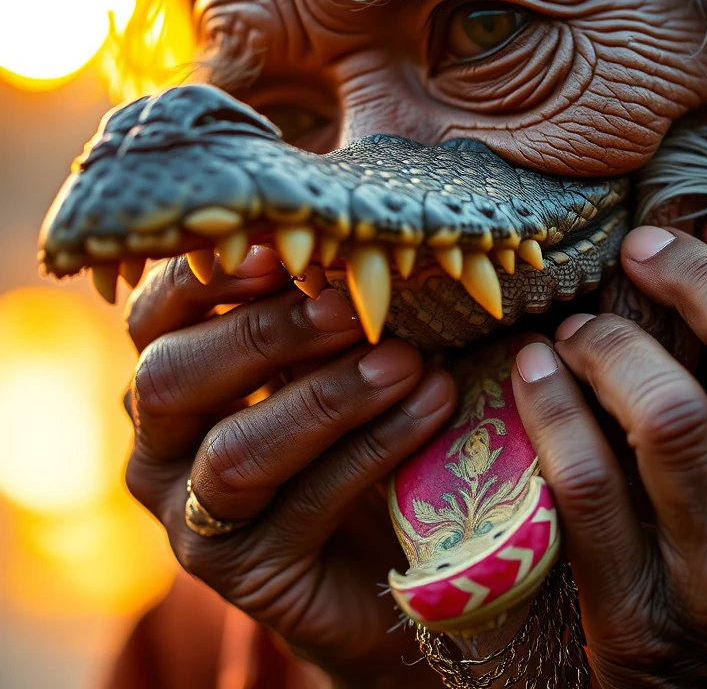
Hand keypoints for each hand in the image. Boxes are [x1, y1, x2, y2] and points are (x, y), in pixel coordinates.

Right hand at [123, 246, 455, 684]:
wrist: (397, 551)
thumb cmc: (360, 427)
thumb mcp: (336, 359)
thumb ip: (327, 316)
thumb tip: (358, 247)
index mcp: (174, 378)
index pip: (158, 315)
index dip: (208, 278)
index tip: (280, 249)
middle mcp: (161, 448)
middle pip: (169, 379)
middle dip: (263, 333)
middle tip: (350, 307)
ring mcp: (194, 520)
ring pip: (233, 452)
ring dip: (327, 397)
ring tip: (406, 361)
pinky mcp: (248, 574)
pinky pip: (305, 505)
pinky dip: (375, 448)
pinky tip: (434, 405)